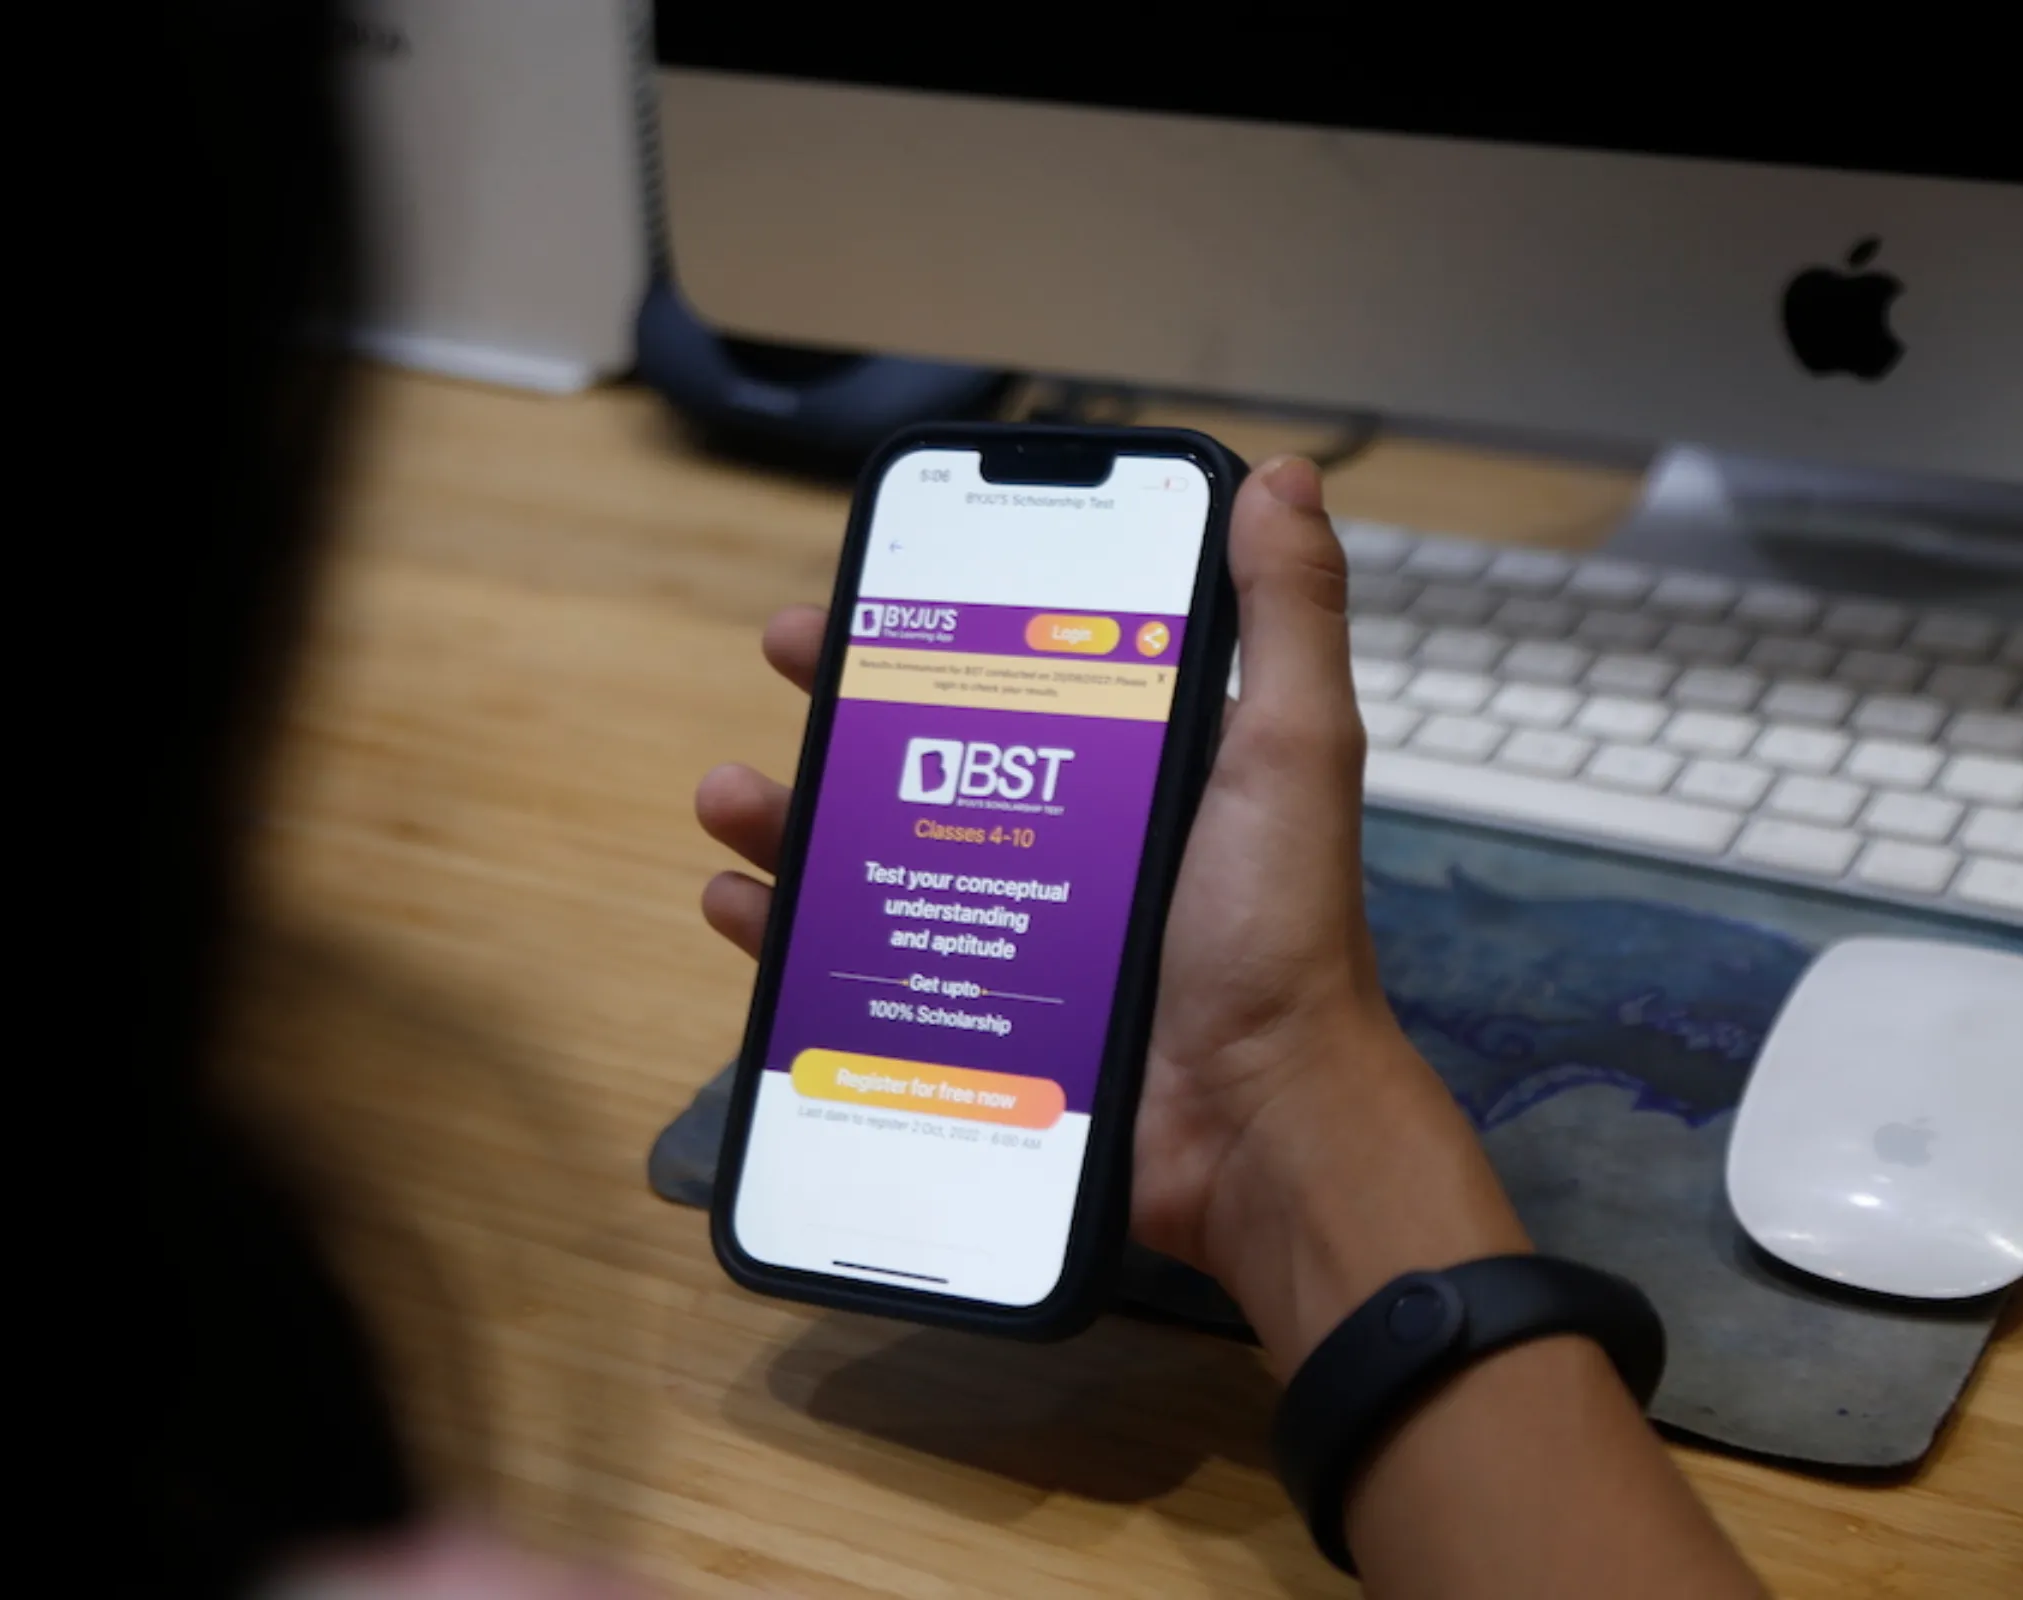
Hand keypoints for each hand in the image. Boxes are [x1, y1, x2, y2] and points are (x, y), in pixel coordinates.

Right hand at [697, 456, 1520, 1371]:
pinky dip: (784, 933)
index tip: (888, 575)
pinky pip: (851, 968)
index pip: (1021, 670)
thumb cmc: (1278, 940)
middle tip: (787, 656)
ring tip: (733, 795)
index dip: (948, 615)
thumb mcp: (1290, 755)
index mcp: (1128, 771)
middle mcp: (1060, 842)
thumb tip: (1284, 480)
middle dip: (845, 700)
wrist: (1254, 1132)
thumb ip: (1288, 619)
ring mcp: (1006, 933)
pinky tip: (739, 903)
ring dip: (790, 814)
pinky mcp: (967, 1021)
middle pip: (927, 753)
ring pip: (871, 854)